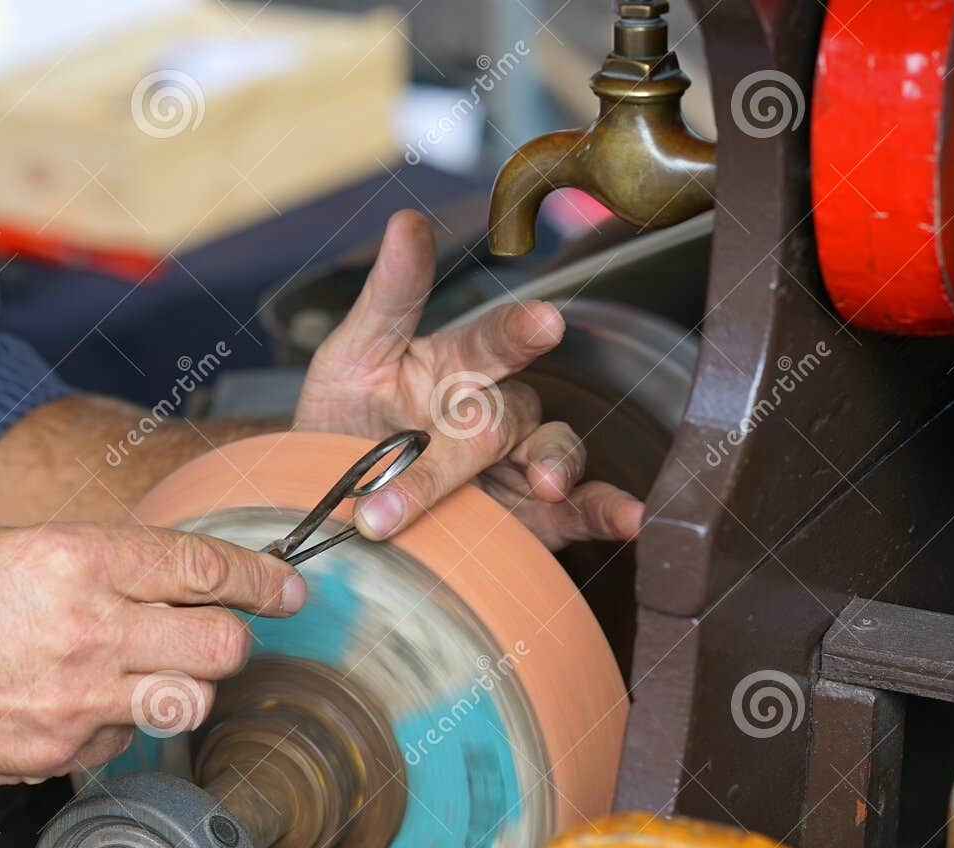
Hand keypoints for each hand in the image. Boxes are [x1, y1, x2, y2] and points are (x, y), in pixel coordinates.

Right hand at [0, 523, 303, 788]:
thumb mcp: (11, 547)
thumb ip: (97, 564)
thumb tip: (168, 579)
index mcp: (76, 557)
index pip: (205, 566)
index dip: (260, 577)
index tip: (284, 588)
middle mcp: (87, 627)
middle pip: (224, 645)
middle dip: (235, 639)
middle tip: (220, 636)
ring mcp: (75, 699)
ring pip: (189, 701)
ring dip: (185, 688)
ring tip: (151, 675)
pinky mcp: (55, 754)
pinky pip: (124, 744)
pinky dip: (118, 728)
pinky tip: (78, 709)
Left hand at [292, 210, 643, 548]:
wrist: (324, 507)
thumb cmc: (340, 424)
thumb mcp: (351, 357)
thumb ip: (389, 297)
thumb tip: (406, 223)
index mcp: (456, 364)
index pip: (494, 338)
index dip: (519, 330)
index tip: (543, 323)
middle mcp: (491, 411)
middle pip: (509, 414)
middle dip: (471, 443)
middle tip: (452, 453)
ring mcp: (511, 465)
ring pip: (555, 454)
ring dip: (558, 468)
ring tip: (549, 486)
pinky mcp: (525, 518)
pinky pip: (571, 515)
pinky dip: (603, 515)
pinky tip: (629, 519)